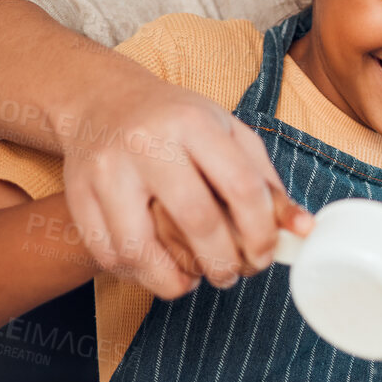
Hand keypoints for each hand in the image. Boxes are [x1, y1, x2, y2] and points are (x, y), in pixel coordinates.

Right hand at [61, 75, 313, 298]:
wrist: (101, 101)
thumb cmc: (177, 123)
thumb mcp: (228, 136)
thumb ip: (267, 183)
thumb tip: (303, 231)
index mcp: (194, 123)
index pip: (242, 188)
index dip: (261, 233)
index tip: (264, 254)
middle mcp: (147, 144)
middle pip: (196, 221)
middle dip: (223, 262)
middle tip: (233, 274)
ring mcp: (107, 171)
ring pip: (141, 249)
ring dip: (175, 280)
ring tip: (195, 279)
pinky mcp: (78, 195)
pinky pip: (109, 254)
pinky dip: (139, 276)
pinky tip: (159, 271)